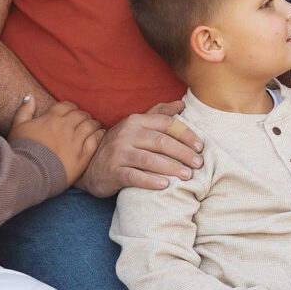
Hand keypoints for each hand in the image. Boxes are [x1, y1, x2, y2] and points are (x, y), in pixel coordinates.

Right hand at [8, 95, 102, 185]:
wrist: (27, 175)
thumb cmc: (21, 151)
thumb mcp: (17, 128)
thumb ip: (24, 111)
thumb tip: (30, 97)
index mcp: (50, 118)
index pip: (66, 106)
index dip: (70, 108)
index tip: (72, 113)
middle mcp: (65, 127)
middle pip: (80, 114)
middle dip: (82, 116)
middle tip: (84, 120)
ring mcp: (75, 141)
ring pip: (90, 125)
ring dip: (93, 123)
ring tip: (94, 126)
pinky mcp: (82, 155)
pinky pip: (96, 139)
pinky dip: (99, 134)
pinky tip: (100, 133)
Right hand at [75, 101, 203, 196]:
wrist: (90, 166)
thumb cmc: (121, 145)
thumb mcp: (137, 126)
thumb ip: (158, 114)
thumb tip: (181, 104)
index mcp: (136, 121)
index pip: (166, 123)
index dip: (186, 134)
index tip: (200, 146)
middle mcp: (127, 134)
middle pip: (161, 141)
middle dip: (183, 152)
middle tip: (199, 163)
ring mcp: (119, 153)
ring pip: (149, 159)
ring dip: (171, 167)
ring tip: (187, 175)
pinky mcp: (113, 172)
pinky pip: (134, 176)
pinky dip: (151, 181)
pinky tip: (165, 185)